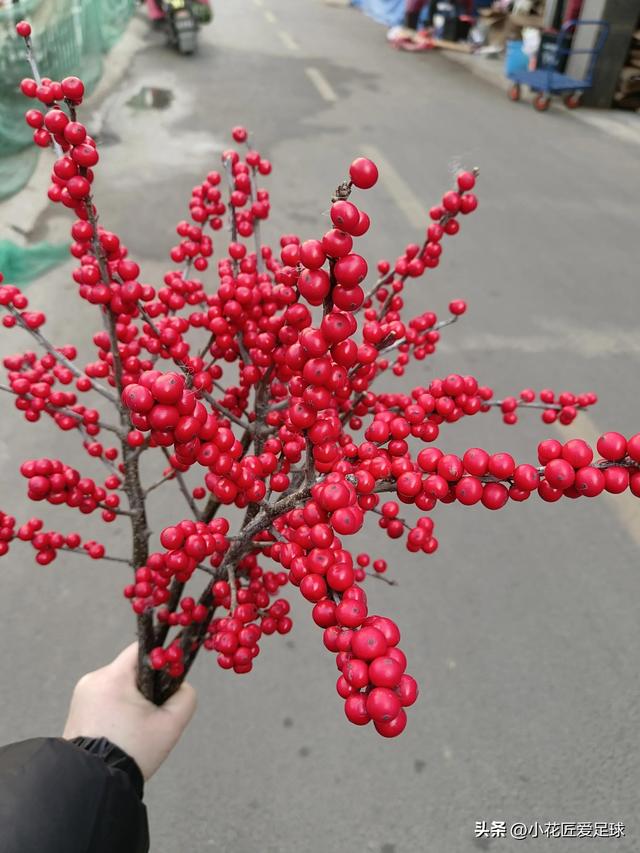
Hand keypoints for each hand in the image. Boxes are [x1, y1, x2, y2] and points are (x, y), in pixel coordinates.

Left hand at [63, 643, 196, 779]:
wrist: (93, 783)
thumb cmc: (131, 753)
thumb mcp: (171, 725)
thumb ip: (186, 696)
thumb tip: (182, 685)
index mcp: (114, 677)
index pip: (142, 649)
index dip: (161, 658)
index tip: (169, 676)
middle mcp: (93, 680)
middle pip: (131, 670)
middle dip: (146, 687)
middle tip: (152, 713)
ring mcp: (82, 695)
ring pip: (118, 685)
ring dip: (130, 700)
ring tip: (134, 727)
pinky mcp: (76, 709)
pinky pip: (104, 699)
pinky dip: (115, 710)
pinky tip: (120, 732)